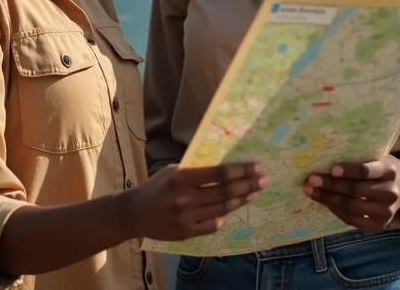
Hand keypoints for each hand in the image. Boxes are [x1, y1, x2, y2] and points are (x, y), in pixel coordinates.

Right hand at [124, 162, 268, 241]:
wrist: (135, 213)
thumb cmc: (156, 186)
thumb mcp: (173, 171)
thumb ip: (195, 170)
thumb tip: (223, 167)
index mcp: (182, 178)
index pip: (218, 173)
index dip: (240, 170)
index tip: (256, 167)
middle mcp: (186, 198)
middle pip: (225, 191)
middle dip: (248, 185)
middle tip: (264, 180)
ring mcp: (187, 217)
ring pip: (222, 208)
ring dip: (242, 200)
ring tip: (255, 193)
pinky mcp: (186, 233)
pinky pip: (212, 225)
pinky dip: (223, 216)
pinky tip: (232, 208)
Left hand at [302, 156, 399, 231]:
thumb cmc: (382, 167)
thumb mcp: (377, 157)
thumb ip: (359, 158)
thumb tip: (324, 153)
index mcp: (389, 170)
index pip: (367, 171)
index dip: (349, 171)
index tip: (331, 169)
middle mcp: (390, 192)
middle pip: (356, 191)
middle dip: (331, 185)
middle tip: (311, 179)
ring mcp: (386, 211)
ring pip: (352, 207)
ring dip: (328, 199)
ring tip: (310, 191)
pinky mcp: (379, 224)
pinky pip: (353, 220)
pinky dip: (336, 210)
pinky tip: (324, 201)